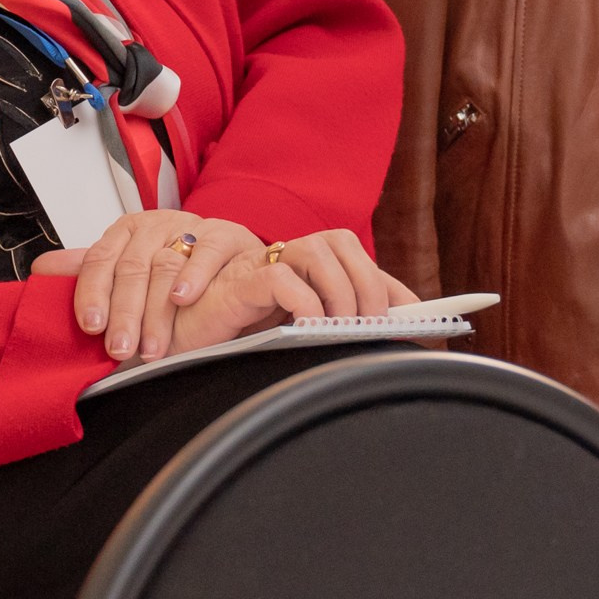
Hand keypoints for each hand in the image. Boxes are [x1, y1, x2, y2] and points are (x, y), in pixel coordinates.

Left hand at [33, 211, 258, 362]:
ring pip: (165, 264)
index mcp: (125, 232)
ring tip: (150, 346)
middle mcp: (154, 226)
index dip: (92, 293)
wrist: (236, 264)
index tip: (90, 326)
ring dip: (156, 310)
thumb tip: (42, 270)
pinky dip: (193, 275)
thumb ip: (90, 273)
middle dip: (123, 314)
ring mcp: (189, 227)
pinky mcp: (225, 233)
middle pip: (131, 267)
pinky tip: (182, 299)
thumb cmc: (177, 269)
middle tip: (119, 350)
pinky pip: (206, 250)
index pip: (99, 260)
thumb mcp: (132, 272)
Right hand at [170, 230, 410, 353]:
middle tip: (373, 326)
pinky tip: (306, 328)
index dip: (393, 286)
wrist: (178, 356)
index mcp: (302, 272)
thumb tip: (384, 345)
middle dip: (370, 283)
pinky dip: (303, 301)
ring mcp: (259, 267)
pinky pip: (279, 277)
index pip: (360, 263)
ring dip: (341, 289)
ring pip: (316, 249)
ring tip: (342, 327)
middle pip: (342, 242)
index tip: (421, 315)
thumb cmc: (232, 349)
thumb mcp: (294, 342)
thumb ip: (330, 334)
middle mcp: (284, 262)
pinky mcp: (236, 285)